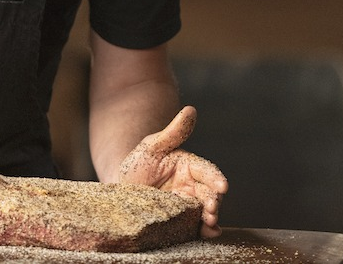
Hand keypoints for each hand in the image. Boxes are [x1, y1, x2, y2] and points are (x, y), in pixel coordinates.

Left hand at [118, 106, 228, 237]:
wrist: (120, 189)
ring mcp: (188, 205)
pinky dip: (204, 231)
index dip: (216, 178)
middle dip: (214, 201)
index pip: (207, 171)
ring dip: (211, 217)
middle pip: (210, 194)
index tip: (222, 186)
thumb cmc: (138, 164)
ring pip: (205, 211)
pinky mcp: (182, 221)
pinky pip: (195, 226)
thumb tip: (190, 109)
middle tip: (212, 209)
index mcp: (190, 166)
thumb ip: (173, 132)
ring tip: (209, 223)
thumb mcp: (152, 146)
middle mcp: (193, 186)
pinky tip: (208, 233)